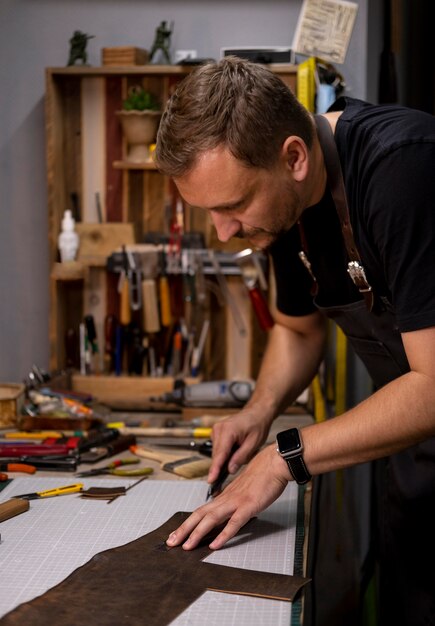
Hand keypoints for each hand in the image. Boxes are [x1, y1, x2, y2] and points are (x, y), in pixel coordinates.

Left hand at [166, 444, 290, 550]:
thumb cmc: (262, 475)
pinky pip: (233, 523)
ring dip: (197, 533)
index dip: (188, 523)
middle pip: (200, 515)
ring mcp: (236, 502)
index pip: (201, 511)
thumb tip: (227, 511)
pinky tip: (215, 545)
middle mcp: (226, 498)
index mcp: (224, 496)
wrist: (274, 463)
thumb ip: (234, 501)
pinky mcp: (248, 506)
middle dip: (184, 530)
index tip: (177, 534)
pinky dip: (223, 534)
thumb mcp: (243, 489)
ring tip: (187, 546)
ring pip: (211, 519)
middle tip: (172, 542)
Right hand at [208, 409, 271, 483]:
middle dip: (224, 464)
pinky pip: (218, 448)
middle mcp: (219, 429)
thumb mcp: (253, 443)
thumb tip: (230, 470)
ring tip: (241, 451)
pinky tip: (236, 449)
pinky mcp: (216, 432)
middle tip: (236, 467)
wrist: (256, 413)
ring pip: (217, 452)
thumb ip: (241, 457)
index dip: (215, 469)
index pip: (220, 454)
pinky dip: (225, 453)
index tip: (211, 480)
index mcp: (228, 430)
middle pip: (217, 454)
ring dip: (226, 458)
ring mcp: (216, 430)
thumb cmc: (257, 425)